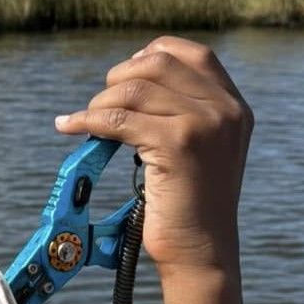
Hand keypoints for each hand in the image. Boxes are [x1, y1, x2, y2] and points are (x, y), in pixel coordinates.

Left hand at [54, 36, 253, 275]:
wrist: (200, 251)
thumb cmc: (189, 206)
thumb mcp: (200, 150)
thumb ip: (183, 114)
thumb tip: (129, 85)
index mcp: (235, 107)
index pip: (194, 54)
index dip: (153, 53)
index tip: (125, 74)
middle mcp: (226, 110)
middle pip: (159, 63)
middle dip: (120, 78)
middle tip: (101, 105)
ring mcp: (205, 124)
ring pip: (134, 89)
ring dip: (100, 102)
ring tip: (87, 123)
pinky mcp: (178, 143)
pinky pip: (118, 119)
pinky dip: (86, 120)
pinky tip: (69, 126)